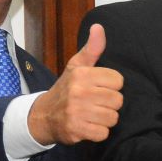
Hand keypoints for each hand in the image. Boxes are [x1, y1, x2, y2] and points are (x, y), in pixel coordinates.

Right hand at [27, 23, 124, 144]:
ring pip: (112, 118)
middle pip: (118, 100)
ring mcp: (76, 112)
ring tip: (92, 115)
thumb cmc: (66, 89)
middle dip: (109, 104)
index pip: (118, 81)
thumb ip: (92, 48)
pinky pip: (103, 133)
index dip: (111, 86)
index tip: (99, 88)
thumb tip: (99, 27)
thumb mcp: (77, 66)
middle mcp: (79, 92)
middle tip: (95, 103)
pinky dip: (98, 133)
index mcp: (82, 74)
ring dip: (105, 119)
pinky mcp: (76, 130)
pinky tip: (88, 126)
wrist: (43, 116)